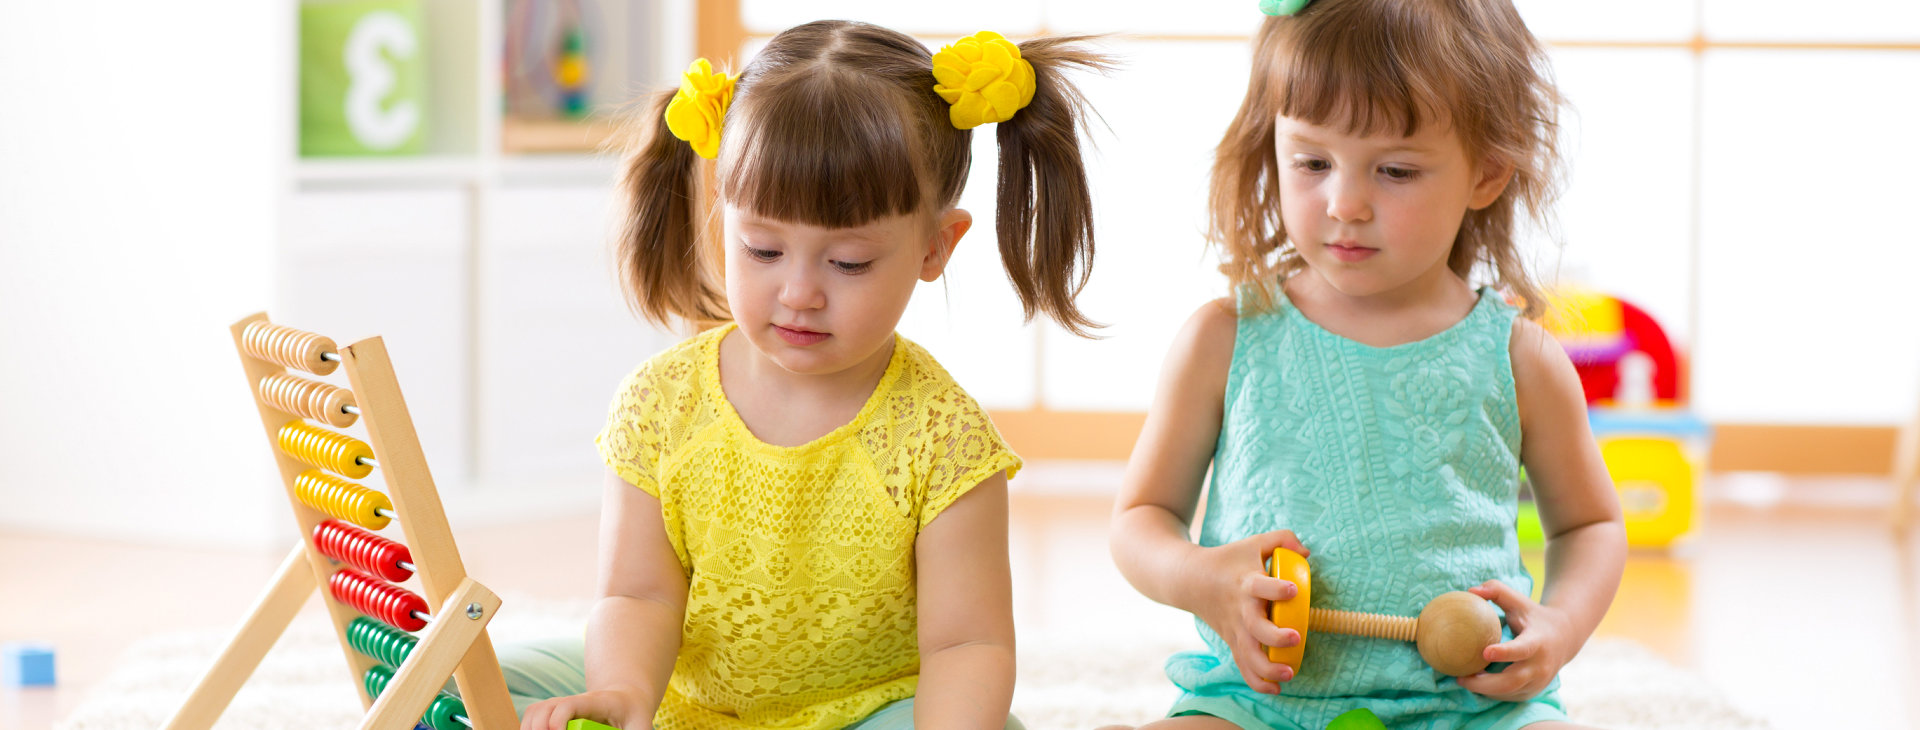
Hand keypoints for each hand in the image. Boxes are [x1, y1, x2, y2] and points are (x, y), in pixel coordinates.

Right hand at [520, 688, 650, 729]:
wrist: (627, 701)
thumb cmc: (634, 716)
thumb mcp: (641, 727)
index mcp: (595, 702)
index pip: (568, 705)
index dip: (558, 719)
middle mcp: (572, 702)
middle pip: (544, 708)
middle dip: (539, 728)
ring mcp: (561, 706)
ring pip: (533, 712)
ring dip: (531, 728)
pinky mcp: (554, 714)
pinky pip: (532, 719)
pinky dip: (529, 729)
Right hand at [1181, 529, 1310, 694]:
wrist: (1189, 580)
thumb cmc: (1229, 560)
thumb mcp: (1254, 543)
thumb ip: (1283, 539)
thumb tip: (1307, 554)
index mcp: (1246, 583)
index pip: (1261, 586)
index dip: (1277, 589)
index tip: (1293, 591)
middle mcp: (1240, 610)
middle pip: (1255, 628)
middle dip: (1275, 636)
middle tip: (1295, 638)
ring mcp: (1234, 629)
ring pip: (1248, 656)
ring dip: (1267, 669)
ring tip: (1289, 674)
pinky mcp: (1232, 642)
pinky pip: (1243, 667)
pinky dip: (1257, 681)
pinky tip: (1276, 689)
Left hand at [1456, 580, 1575, 701]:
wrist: (1564, 637)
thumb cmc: (1533, 616)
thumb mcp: (1518, 600)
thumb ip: (1496, 590)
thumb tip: (1470, 590)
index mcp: (1538, 642)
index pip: (1522, 650)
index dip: (1505, 653)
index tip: (1484, 652)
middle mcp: (1540, 665)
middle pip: (1512, 681)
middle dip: (1484, 683)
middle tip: (1460, 677)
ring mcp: (1538, 681)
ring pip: (1509, 693)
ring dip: (1484, 690)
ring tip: (1463, 680)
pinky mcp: (1533, 691)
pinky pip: (1510, 697)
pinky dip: (1492, 694)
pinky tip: (1476, 685)